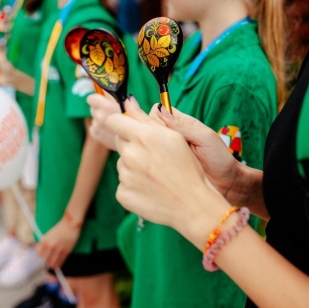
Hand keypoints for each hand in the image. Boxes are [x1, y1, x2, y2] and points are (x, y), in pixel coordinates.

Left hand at [37, 219, 80, 268]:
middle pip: (45, 260)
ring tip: (51, 265)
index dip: (39, 257)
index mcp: (45, 240)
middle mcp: (51, 245)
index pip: (38, 254)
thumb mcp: (48, 234)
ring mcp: (59, 249)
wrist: (70, 224)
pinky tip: (57, 265)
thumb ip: (43, 243)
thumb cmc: (60, 228)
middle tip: (46, 263)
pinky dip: (58, 264)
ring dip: (51, 265)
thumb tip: (39, 250)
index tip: (40, 259)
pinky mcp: (66, 251)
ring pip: (52, 263)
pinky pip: (60, 261)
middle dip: (45, 262)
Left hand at [87, 94, 139, 149]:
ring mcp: (97, 127)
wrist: (136, 143)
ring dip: (101, 119)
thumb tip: (104, 87)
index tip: (103, 101)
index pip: (91, 99)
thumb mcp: (127, 104)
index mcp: (106, 106)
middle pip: (93, 108)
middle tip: (112, 113)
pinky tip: (110, 131)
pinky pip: (94, 128)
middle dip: (100, 109)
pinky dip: (100, 129)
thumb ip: (114, 95)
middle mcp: (100, 116)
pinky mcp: (96, 135)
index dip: (97, 99)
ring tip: (114, 123)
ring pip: (94, 118)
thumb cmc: (134, 121)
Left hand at [106, 99, 228, 230]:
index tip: (129, 127)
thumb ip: (147, 119)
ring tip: (156, 174)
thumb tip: (128, 102)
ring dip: (133, 166)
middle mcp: (131, 155)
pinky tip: (151, 188)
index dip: (121, 122)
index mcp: (143, 137)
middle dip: (132, 144)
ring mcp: (125, 177)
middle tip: (153, 154)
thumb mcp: (174, 138)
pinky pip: (123, 183)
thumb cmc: (189, 168)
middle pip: (119, 142)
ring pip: (122, 163)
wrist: (194, 205)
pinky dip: (134, 185)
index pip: (114, 121)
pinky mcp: (123, 195)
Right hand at [150, 105, 242, 201]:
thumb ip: (183, 125)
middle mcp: (170, 136)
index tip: (160, 129)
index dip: (154, 117)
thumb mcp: (204, 137)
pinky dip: (148, 160)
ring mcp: (165, 151)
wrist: (226, 184)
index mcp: (180, 124)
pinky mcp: (162, 166)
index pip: (157, 111)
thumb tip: (161, 110)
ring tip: (161, 157)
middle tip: (162, 146)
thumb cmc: (219, 158)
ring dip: (147, 147)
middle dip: (148, 133)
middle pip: (146, 126)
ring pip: (145, 142)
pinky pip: (148, 159)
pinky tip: (156, 167)